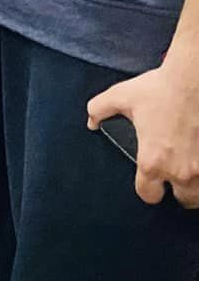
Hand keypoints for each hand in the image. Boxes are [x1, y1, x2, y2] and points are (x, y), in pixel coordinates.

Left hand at [89, 59, 198, 208]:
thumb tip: (92, 122)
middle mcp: (180, 172)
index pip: (148, 195)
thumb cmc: (160, 89)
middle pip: (182, 199)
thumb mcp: (121, 96)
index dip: (148, 189)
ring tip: (192, 170)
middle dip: (179, 190)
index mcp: (152, 162)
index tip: (152, 183)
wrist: (193, 80)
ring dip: (197, 186)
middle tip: (177, 174)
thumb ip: (99, 110)